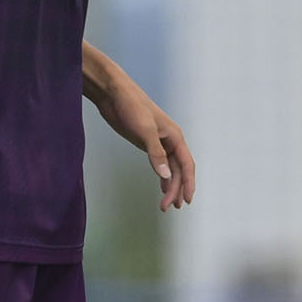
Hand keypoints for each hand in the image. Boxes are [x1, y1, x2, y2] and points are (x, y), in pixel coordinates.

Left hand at [92, 71, 195, 211]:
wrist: (113, 93)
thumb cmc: (131, 106)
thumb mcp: (144, 130)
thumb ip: (155, 153)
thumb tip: (166, 175)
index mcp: (175, 136)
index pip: (187, 165)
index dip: (188, 183)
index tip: (186, 201)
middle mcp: (170, 140)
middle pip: (178, 170)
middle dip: (176, 189)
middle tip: (169, 207)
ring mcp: (159, 142)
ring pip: (170, 168)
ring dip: (170, 186)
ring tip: (167, 204)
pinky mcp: (147, 143)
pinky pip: (160, 164)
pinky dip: (162, 177)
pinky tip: (162, 188)